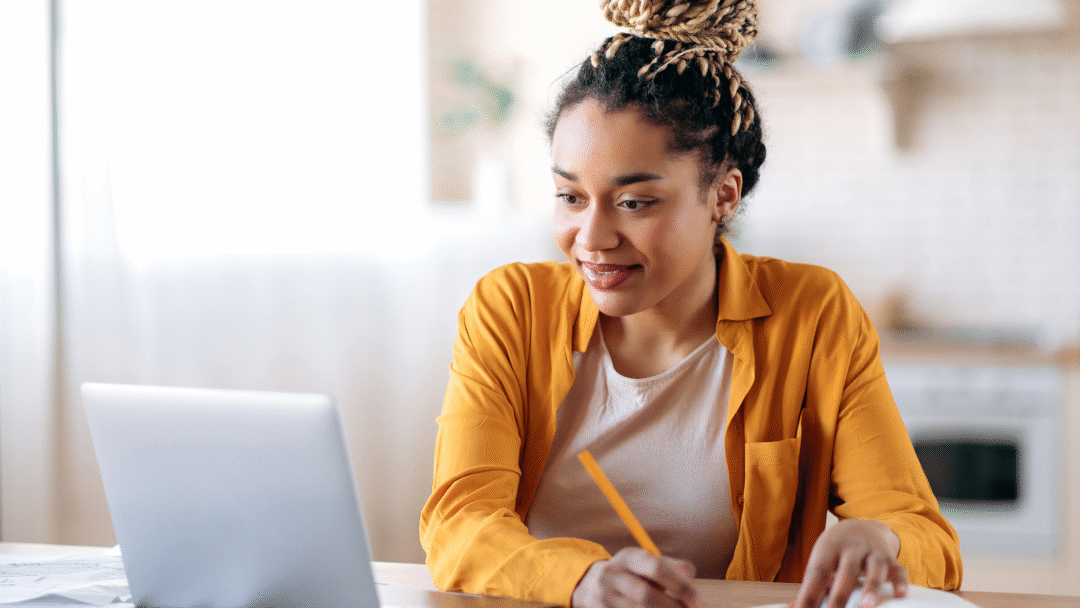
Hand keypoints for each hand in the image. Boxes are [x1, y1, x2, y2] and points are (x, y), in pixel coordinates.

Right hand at [571, 547, 704, 607]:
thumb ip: (670, 566)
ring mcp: (604, 598)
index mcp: (628, 558)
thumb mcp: (644, 563)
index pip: (657, 568)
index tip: (700, 602)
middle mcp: (613, 576)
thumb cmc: (628, 574)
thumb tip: (690, 574)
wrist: (588, 586)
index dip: (681, 586)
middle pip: (646, 596)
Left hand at [791, 519, 907, 607]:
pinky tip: (901, 595)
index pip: (817, 573)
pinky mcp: (890, 558)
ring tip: (867, 606)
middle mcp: (851, 547)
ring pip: (874, 568)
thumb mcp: (822, 562)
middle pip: (845, 571)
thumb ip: (811, 587)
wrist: (863, 527)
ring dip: (871, 586)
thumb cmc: (836, 552)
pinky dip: (900, 581)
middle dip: (839, 595)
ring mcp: (872, 552)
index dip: (809, 594)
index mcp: (828, 549)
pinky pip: (898, 569)